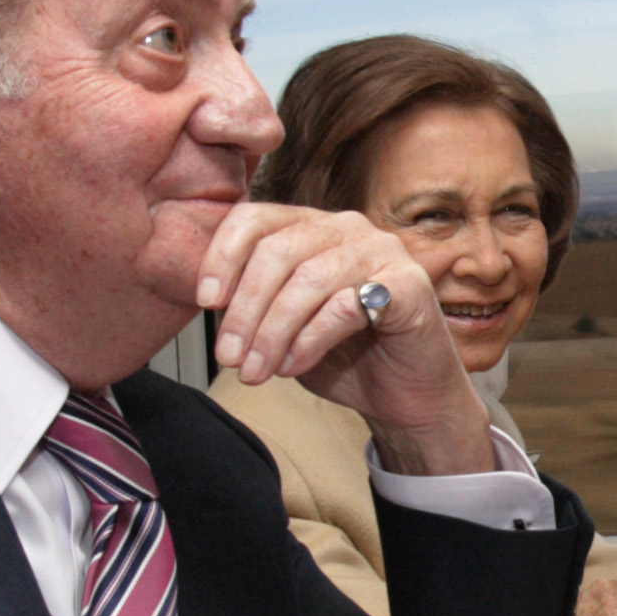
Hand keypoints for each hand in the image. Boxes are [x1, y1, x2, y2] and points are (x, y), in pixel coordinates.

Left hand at [194, 204, 494, 475]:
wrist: (407, 396)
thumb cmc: (346, 357)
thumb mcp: (285, 326)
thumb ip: (254, 303)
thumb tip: (209, 299)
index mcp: (313, 227)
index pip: (256, 218)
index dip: (222, 256)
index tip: (206, 303)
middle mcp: (348, 228)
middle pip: (278, 251)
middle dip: (244, 310)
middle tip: (228, 357)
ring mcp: (383, 251)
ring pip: (308, 280)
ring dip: (272, 332)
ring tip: (256, 371)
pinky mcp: (410, 284)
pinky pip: (345, 306)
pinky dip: (309, 341)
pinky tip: (293, 366)